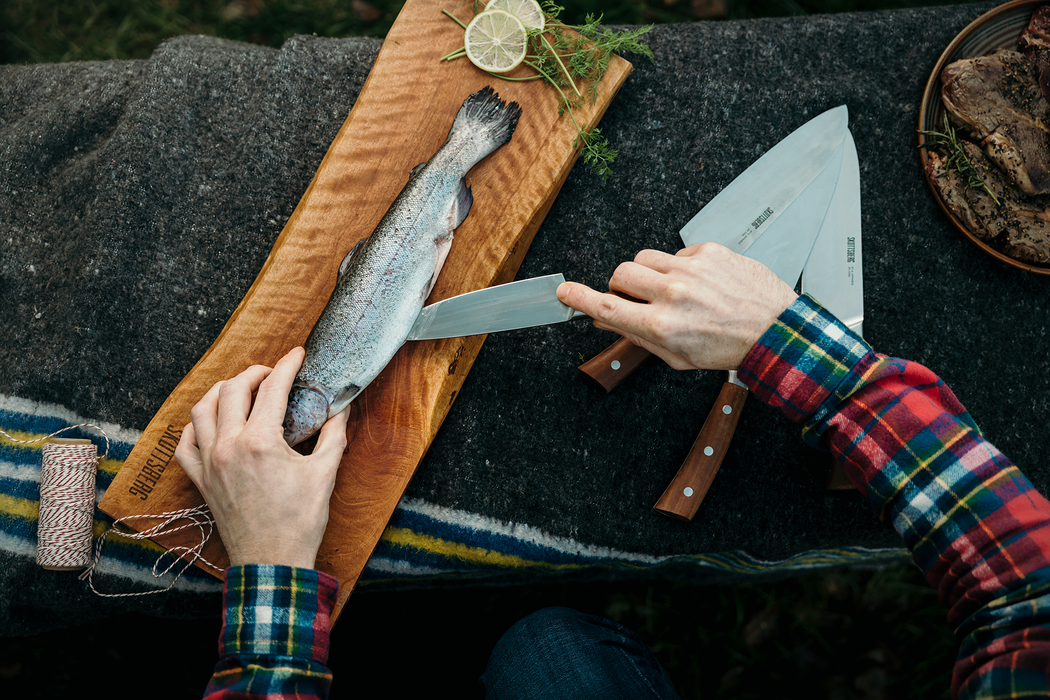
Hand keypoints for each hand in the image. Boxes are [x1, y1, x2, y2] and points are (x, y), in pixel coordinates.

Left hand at [174, 347, 348, 568]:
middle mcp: (228, 446)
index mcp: (260, 442)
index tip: (298, 355)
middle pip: (233, 389)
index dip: (288, 365)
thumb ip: (334, 434)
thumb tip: (341, 409)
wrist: (272, 561)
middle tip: (273, 373)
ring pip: (202, 409)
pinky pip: (185, 443)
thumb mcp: (325, 473)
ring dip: (222, 391)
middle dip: (255, 372)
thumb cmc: (300, 522)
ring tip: (241, 388)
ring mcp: (209, 462)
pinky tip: (212, 422)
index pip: (273, 388)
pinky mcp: (201, 479)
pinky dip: (195, 425)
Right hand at [557, 243, 796, 370]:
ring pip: (644, 258)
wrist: (775, 330)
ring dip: (648, 273)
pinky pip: (676, 253)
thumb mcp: (677, 357)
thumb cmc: (727, 348)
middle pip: (620, 273)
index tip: (563, 292)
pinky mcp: (709, 251)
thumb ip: (637, 336)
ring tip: (670, 289)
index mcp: (661, 325)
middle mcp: (673, 294)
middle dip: (620, 285)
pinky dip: (680, 266)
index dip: (578, 298)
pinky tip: (699, 283)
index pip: (606, 307)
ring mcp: (691, 269)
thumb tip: (606, 320)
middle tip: (637, 298)